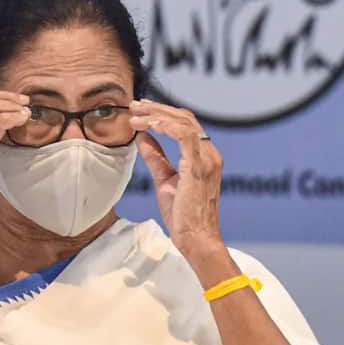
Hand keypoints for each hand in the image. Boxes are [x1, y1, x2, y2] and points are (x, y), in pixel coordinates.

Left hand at [129, 99, 224, 260]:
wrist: (195, 239)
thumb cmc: (183, 215)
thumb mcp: (165, 179)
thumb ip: (156, 157)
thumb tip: (142, 137)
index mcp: (204, 156)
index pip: (185, 124)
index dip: (163, 113)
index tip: (141, 110)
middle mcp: (210, 154)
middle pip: (185, 118)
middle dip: (157, 108)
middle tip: (134, 105)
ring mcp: (207, 159)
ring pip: (184, 122)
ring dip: (157, 115)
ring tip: (135, 114)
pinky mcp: (199, 166)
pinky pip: (183, 135)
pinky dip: (164, 126)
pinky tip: (147, 125)